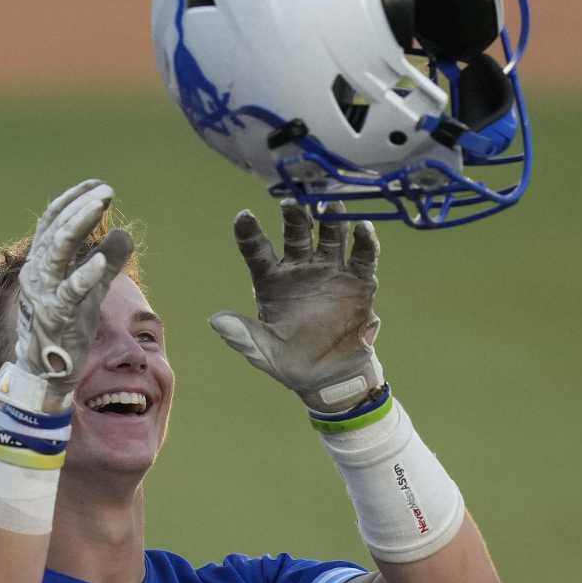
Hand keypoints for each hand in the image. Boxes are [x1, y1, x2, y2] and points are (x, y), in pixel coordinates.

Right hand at [0, 180, 134, 415]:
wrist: (49, 369)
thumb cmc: (68, 326)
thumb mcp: (91, 288)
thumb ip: (107, 262)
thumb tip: (125, 234)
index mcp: (41, 262)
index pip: (52, 221)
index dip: (73, 200)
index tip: (97, 185)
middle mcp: (38, 273)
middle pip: (55, 229)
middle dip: (80, 207)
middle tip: (105, 192)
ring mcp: (45, 293)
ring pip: (57, 251)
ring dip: (79, 225)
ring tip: (99, 206)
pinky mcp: (58, 315)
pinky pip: (71, 291)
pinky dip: (85, 274)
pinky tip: (100, 260)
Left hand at [209, 203, 385, 411]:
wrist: (331, 379)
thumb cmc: (292, 363)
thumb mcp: (263, 353)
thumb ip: (242, 336)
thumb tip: (216, 320)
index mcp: (271, 281)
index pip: (257, 251)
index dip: (250, 233)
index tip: (243, 216)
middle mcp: (300, 269)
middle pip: (296, 235)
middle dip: (295, 217)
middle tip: (292, 203)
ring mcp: (331, 272)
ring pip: (331, 237)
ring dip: (332, 219)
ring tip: (331, 203)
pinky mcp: (359, 282)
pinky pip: (363, 257)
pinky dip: (365, 242)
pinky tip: (362, 228)